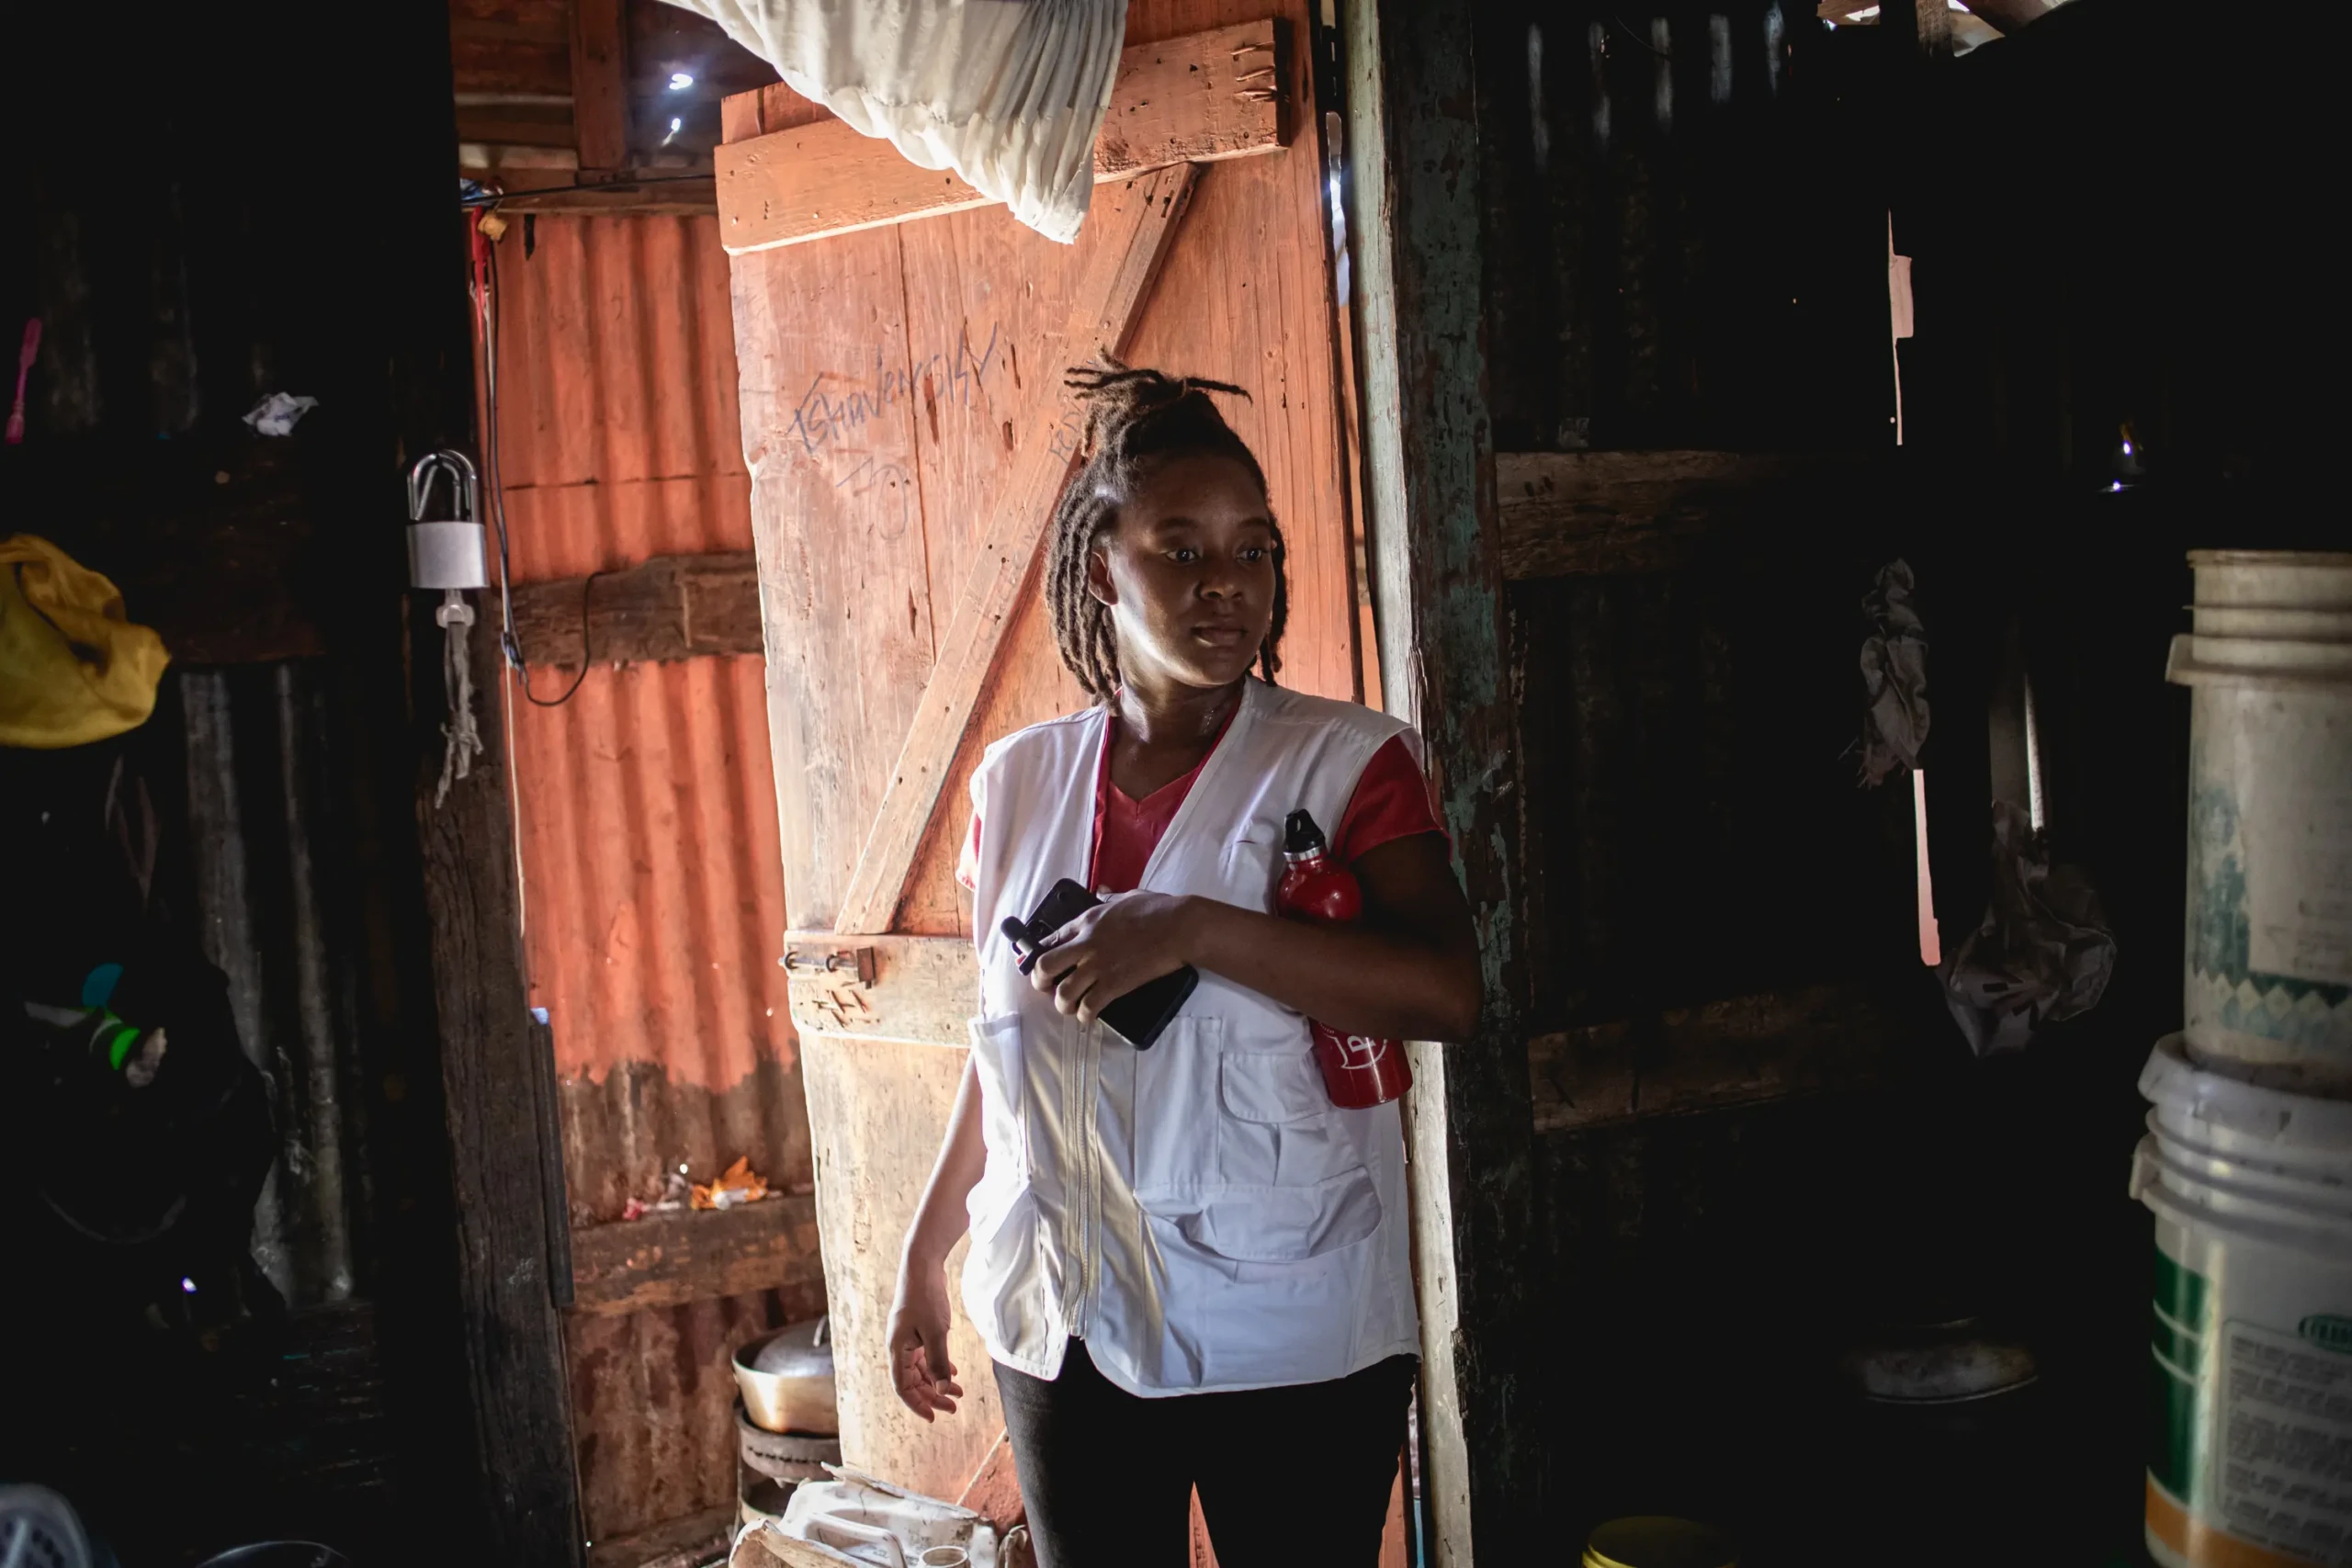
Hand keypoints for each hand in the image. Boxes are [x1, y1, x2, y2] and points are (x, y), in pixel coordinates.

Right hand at [885, 1250, 963, 1421]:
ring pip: (921, 1369)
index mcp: (897, 1349)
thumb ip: (939, 1362)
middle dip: (933, 1395)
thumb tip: (942, 1389)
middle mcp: (899, 1347)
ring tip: (959, 1392)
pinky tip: (954, 1371)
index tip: (934, 1417)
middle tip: (955, 1406)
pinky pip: (926, 1356)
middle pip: (913, 1381)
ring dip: (938, 1381)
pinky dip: (939, 1365)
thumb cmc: (926, 1297)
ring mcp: (908, 1338)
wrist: (922, 1265)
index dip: (917, 1404)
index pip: (903, 1387)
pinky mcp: (917, 1330)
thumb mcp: (936, 1332)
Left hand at [1028, 891, 1197, 1024]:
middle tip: (1049, 988)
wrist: (1179, 927)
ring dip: (1063, 1004)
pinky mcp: (1114, 984)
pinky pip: (1088, 1006)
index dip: (1041, 954)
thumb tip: (1103, 891)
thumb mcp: (1128, 896)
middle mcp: (1085, 944)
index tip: (1042, 964)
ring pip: (1062, 993)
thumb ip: (1110, 897)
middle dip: (1041, 981)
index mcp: (1087, 921)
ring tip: (1071, 1007)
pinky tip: (1089, 1016)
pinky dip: (1085, 1015)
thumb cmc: (1159, 908)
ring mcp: (1098, 966)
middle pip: (1045, 967)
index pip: (1051, 939)